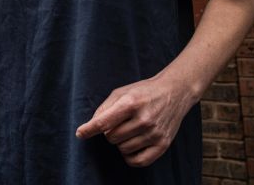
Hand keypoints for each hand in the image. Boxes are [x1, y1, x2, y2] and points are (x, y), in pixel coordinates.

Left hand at [75, 74, 193, 167]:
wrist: (174, 92)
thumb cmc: (143, 92)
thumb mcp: (121, 92)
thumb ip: (104, 108)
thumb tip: (91, 126)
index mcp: (131, 103)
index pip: (104, 122)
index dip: (89, 129)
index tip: (80, 134)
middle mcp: (144, 119)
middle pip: (111, 138)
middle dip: (109, 132)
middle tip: (118, 124)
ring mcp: (155, 133)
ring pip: (123, 149)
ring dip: (120, 143)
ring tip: (128, 131)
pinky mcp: (163, 144)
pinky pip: (138, 161)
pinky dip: (130, 157)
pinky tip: (130, 147)